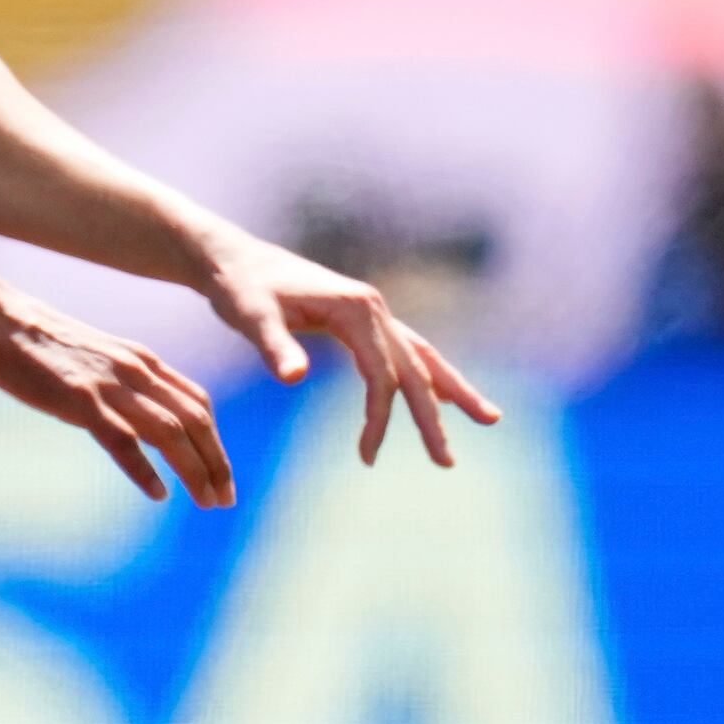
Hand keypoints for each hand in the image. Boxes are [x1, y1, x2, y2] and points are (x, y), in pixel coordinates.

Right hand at [0, 283, 239, 506]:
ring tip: (207, 502)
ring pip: (170, 432)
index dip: (215, 439)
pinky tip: (158, 494)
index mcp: (138, 358)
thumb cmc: (28, 338)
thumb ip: (112, 377)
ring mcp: (108, 384)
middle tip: (226, 499)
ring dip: (195, 470)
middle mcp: (134, 369)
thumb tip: (122, 408)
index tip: (219, 470)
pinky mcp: (79, 400)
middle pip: (195, 420)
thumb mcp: (87, 354)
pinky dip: (145, 470)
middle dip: (216, 462)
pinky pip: (124, 440)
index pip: (196, 401)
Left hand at [197, 239, 502, 467]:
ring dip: (453, 391)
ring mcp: (374, 311)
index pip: (382, 374)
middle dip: (434, 417)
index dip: (380, 418)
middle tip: (446, 463)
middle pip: (416, 369)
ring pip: (424, 356)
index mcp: (356, 309)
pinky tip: (442, 396)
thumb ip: (275, 347)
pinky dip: (428, 375)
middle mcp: (374, 307)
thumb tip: (293, 378)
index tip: (367, 457)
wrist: (233, 260)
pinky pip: (407, 350)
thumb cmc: (240, 289)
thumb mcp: (251, 318)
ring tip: (490, 419)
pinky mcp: (365, 318)